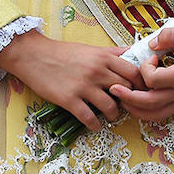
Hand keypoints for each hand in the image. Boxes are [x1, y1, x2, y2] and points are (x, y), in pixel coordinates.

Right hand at [0, 31, 141, 131]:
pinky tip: (94, 124)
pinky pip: (89, 118)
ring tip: (110, 115)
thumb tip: (132, 54)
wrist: (33, 56)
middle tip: (125, 105)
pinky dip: (95, 125)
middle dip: (128, 100)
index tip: (138, 90)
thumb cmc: (62, 52)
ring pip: (111, 107)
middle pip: (125, 90)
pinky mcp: (69, 100)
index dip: (139, 83)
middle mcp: (97, 71)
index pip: (133, 72)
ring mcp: (83, 86)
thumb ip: (111, 53)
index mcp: (103, 57)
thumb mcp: (90, 48)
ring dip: (113, 115)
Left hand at [109, 27, 173, 122]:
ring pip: (153, 115)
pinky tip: (136, 101)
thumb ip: (169, 36)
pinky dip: (145, 112)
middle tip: (113, 87)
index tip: (150, 57)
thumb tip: (150, 44)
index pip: (153, 80)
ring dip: (135, 109)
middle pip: (148, 103)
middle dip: (128, 97)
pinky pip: (160, 114)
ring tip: (121, 98)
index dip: (145, 68)